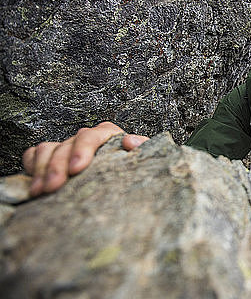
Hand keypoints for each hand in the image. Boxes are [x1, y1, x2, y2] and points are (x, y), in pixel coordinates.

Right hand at [22, 121, 148, 196]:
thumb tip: (129, 142)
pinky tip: (33, 184)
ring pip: (47, 149)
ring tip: (39, 192)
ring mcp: (68, 146)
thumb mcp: (143, 160)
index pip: (90, 136)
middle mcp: (85, 138)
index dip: (81, 150)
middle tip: (52, 188)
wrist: (126, 183)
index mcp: (107, 134)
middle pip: (65, 145)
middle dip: (56, 166)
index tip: (77, 169)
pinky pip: (34, 154)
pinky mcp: (53, 155)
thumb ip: (141, 148)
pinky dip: (31, 166)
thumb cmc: (134, 169)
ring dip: (41, 170)